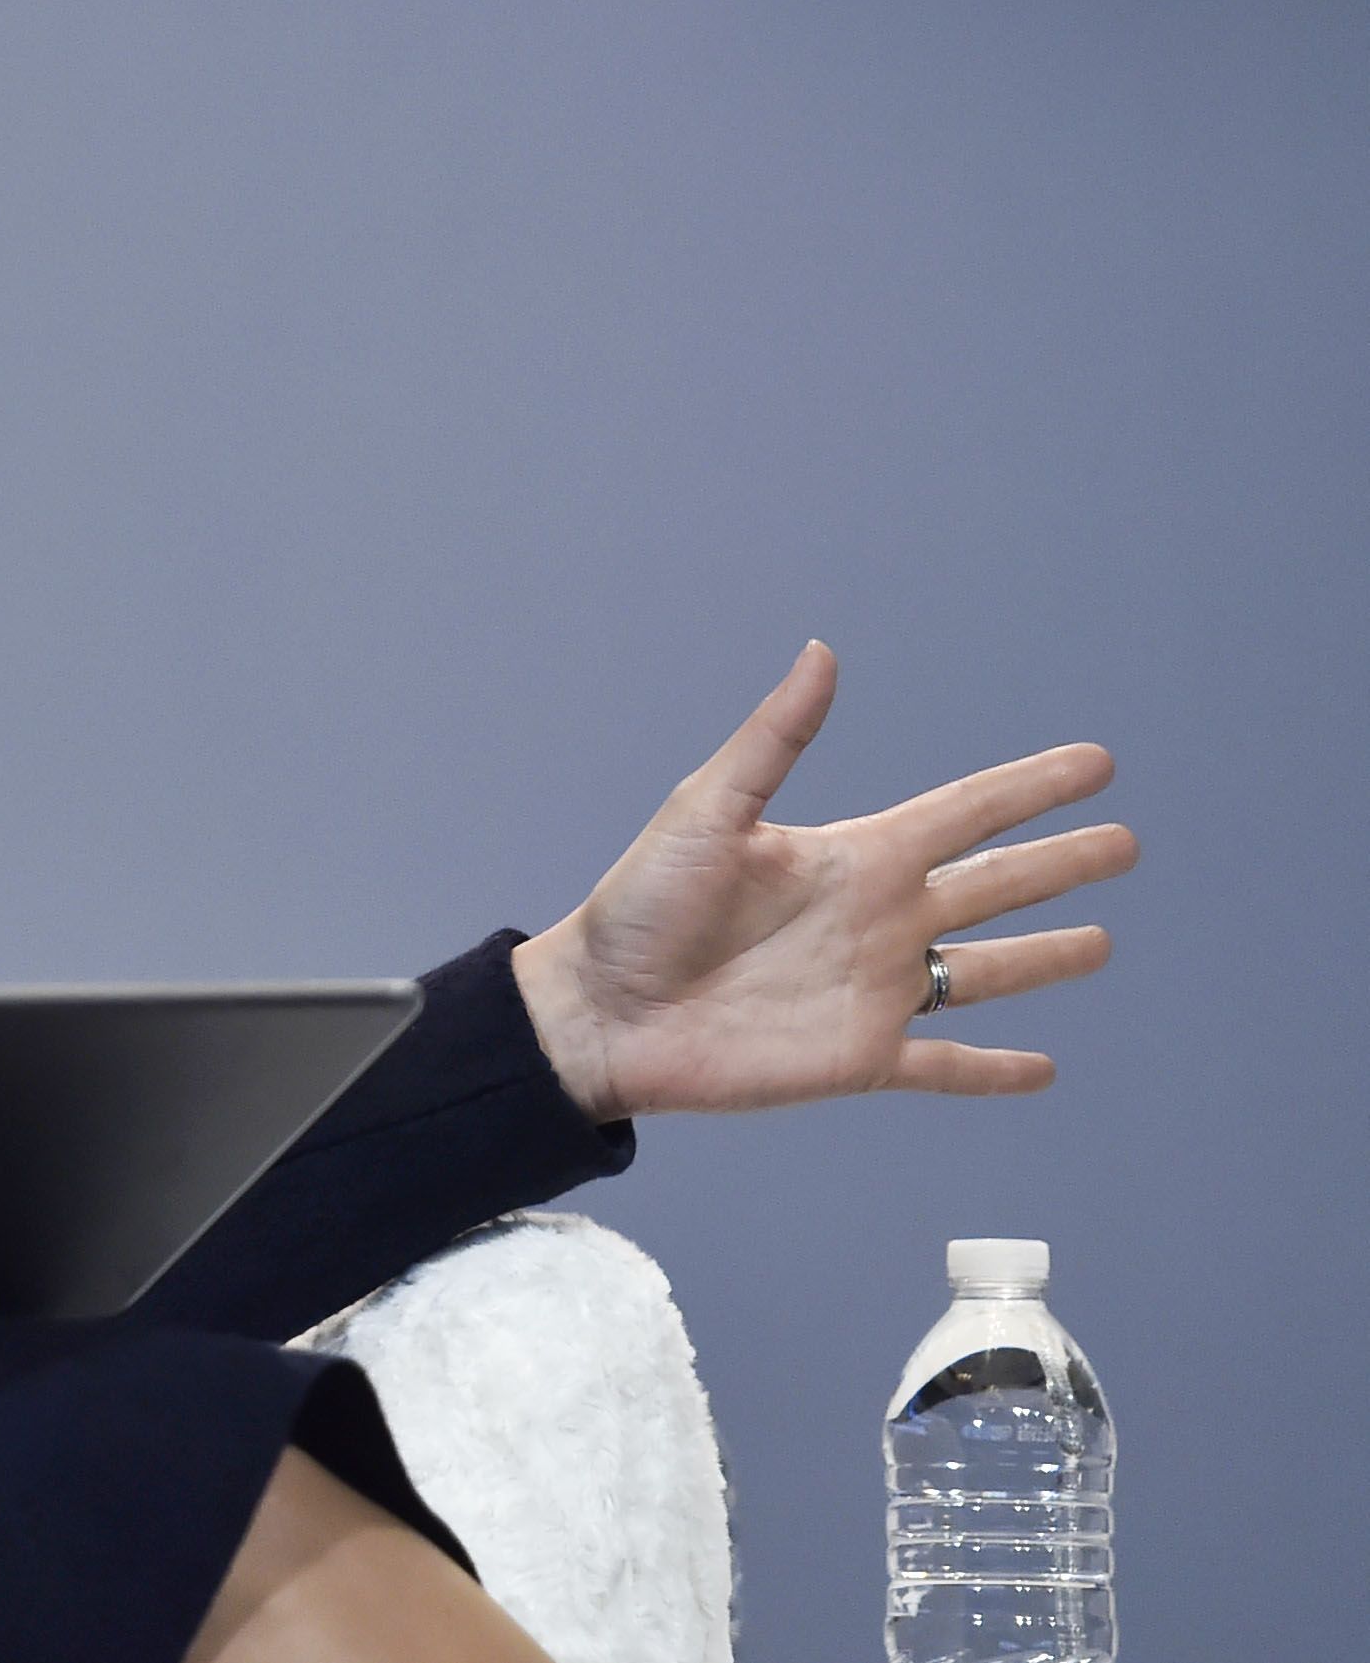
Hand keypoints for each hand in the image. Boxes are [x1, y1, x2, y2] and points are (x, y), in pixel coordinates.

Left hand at [511, 642, 1133, 1122]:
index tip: (1095, 763)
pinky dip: (996, 1072)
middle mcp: (877, 920)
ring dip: (1044, 959)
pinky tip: (1043, 1070)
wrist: (600, 1010)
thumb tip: (821, 654)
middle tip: (1126, 842)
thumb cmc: (640, 907)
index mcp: (850, 857)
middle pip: (995, 884)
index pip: (965, 813)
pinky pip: (948, 1068)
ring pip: (985, 972)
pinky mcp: (862, 1058)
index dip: (1030, 788)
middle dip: (1060, 863)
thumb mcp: (708, 809)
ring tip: (1102, 942)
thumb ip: (774, 739)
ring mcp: (875, 991)